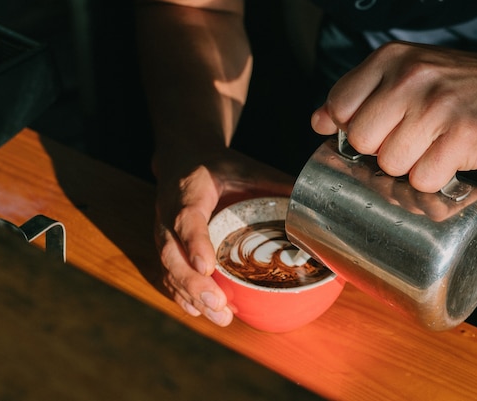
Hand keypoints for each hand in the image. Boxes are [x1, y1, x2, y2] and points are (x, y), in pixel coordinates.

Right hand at [154, 147, 292, 325]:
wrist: (184, 159)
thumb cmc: (219, 168)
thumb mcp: (246, 168)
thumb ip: (276, 185)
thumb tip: (313, 209)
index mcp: (190, 191)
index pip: (187, 219)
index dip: (195, 244)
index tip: (208, 268)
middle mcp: (168, 215)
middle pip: (171, 254)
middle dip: (193, 283)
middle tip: (218, 305)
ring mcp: (162, 233)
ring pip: (168, 269)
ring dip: (191, 296)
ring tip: (220, 317)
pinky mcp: (166, 247)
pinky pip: (167, 275)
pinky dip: (183, 296)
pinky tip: (201, 312)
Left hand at [311, 39, 476, 191]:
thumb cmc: (455, 87)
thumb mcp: (404, 73)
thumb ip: (358, 95)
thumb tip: (318, 122)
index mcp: (389, 59)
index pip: (338, 107)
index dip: (352, 128)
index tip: (375, 130)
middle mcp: (410, 77)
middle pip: (362, 141)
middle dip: (380, 151)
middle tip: (408, 141)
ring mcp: (438, 105)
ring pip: (391, 164)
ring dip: (408, 167)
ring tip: (430, 148)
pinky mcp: (464, 135)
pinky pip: (423, 179)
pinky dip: (433, 179)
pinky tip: (447, 159)